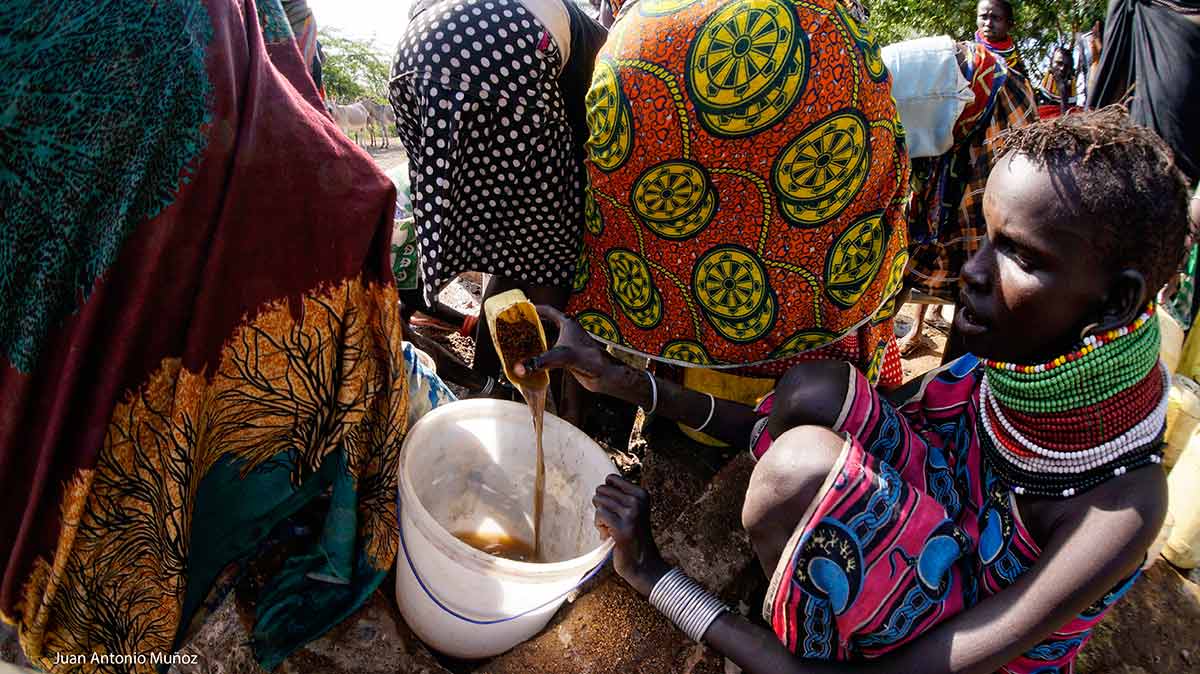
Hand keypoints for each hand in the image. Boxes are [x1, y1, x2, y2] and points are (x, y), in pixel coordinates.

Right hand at [514, 306, 624, 394]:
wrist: (605, 375)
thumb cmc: (590, 360)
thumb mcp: (562, 357)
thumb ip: (540, 362)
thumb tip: (519, 369)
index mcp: (568, 324)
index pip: (548, 311)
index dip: (535, 309)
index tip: (521, 309)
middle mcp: (568, 332)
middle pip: (546, 324)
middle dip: (532, 325)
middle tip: (516, 328)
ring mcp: (569, 344)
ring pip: (548, 338)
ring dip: (536, 340)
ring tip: (520, 342)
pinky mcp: (569, 357)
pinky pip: (551, 351)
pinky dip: (541, 353)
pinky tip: (532, 359)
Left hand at [593, 474, 669, 596]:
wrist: (643, 563)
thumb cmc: (631, 536)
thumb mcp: (632, 511)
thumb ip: (620, 496)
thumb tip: (600, 486)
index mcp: (641, 494)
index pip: (611, 479)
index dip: (606, 494)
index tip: (616, 509)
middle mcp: (637, 501)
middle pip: (602, 490)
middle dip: (602, 506)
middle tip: (613, 522)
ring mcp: (630, 513)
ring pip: (598, 502)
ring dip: (600, 518)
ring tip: (612, 529)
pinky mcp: (621, 527)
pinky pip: (599, 515)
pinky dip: (599, 526)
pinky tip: (610, 536)